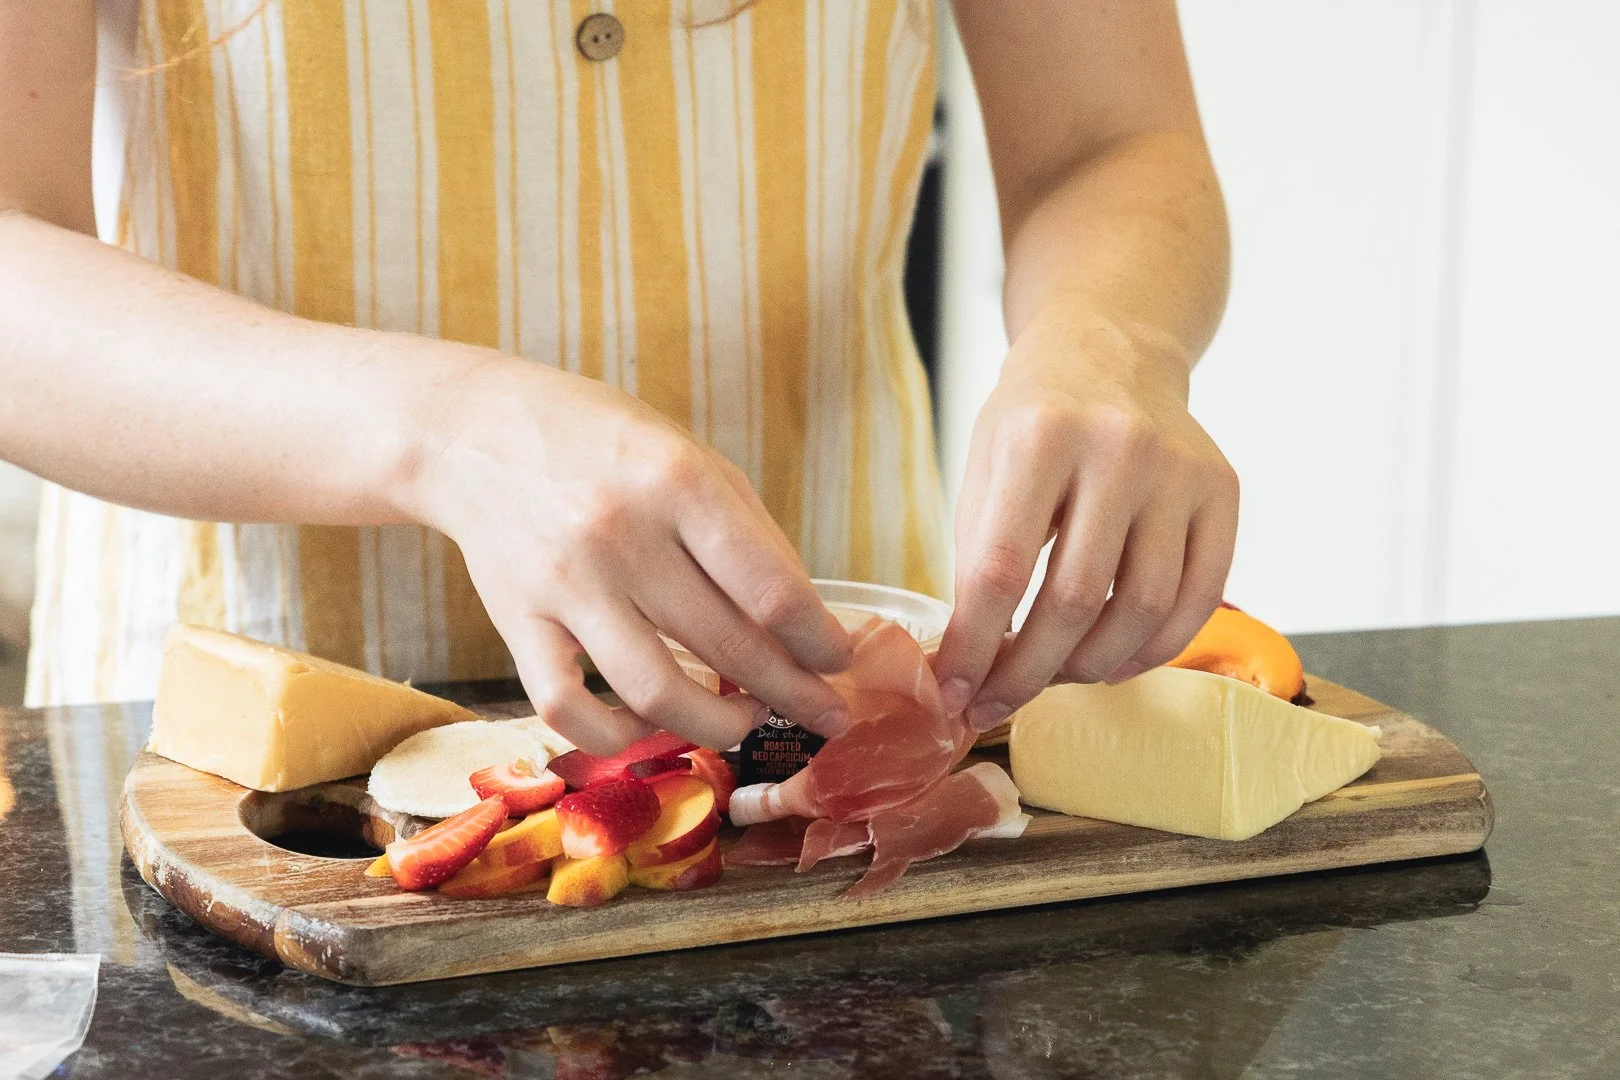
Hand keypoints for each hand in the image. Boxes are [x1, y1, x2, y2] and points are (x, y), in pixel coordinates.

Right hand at [408, 355, 851, 754]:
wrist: (473, 432)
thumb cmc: (600, 443)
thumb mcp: (688, 457)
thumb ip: (745, 534)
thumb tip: (804, 621)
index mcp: (678, 483)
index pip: (773, 592)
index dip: (819, 642)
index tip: (840, 661)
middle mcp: (622, 536)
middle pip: (729, 647)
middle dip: (793, 693)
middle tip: (825, 714)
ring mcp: (565, 585)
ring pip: (656, 694)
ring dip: (718, 726)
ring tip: (748, 723)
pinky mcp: (517, 622)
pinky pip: (569, 708)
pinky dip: (615, 737)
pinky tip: (648, 730)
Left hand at [933, 312, 1238, 730]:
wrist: (1110, 351)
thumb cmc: (1034, 421)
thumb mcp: (984, 469)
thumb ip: (976, 560)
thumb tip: (967, 667)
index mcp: (1039, 437)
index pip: (1001, 570)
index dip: (975, 646)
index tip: (953, 692)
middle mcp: (1118, 448)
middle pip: (1074, 600)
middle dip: (1028, 672)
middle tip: (998, 701)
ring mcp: (1180, 470)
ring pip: (1141, 611)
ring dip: (1090, 667)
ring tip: (1055, 677)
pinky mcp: (1223, 492)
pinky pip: (1197, 599)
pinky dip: (1154, 649)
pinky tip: (1113, 661)